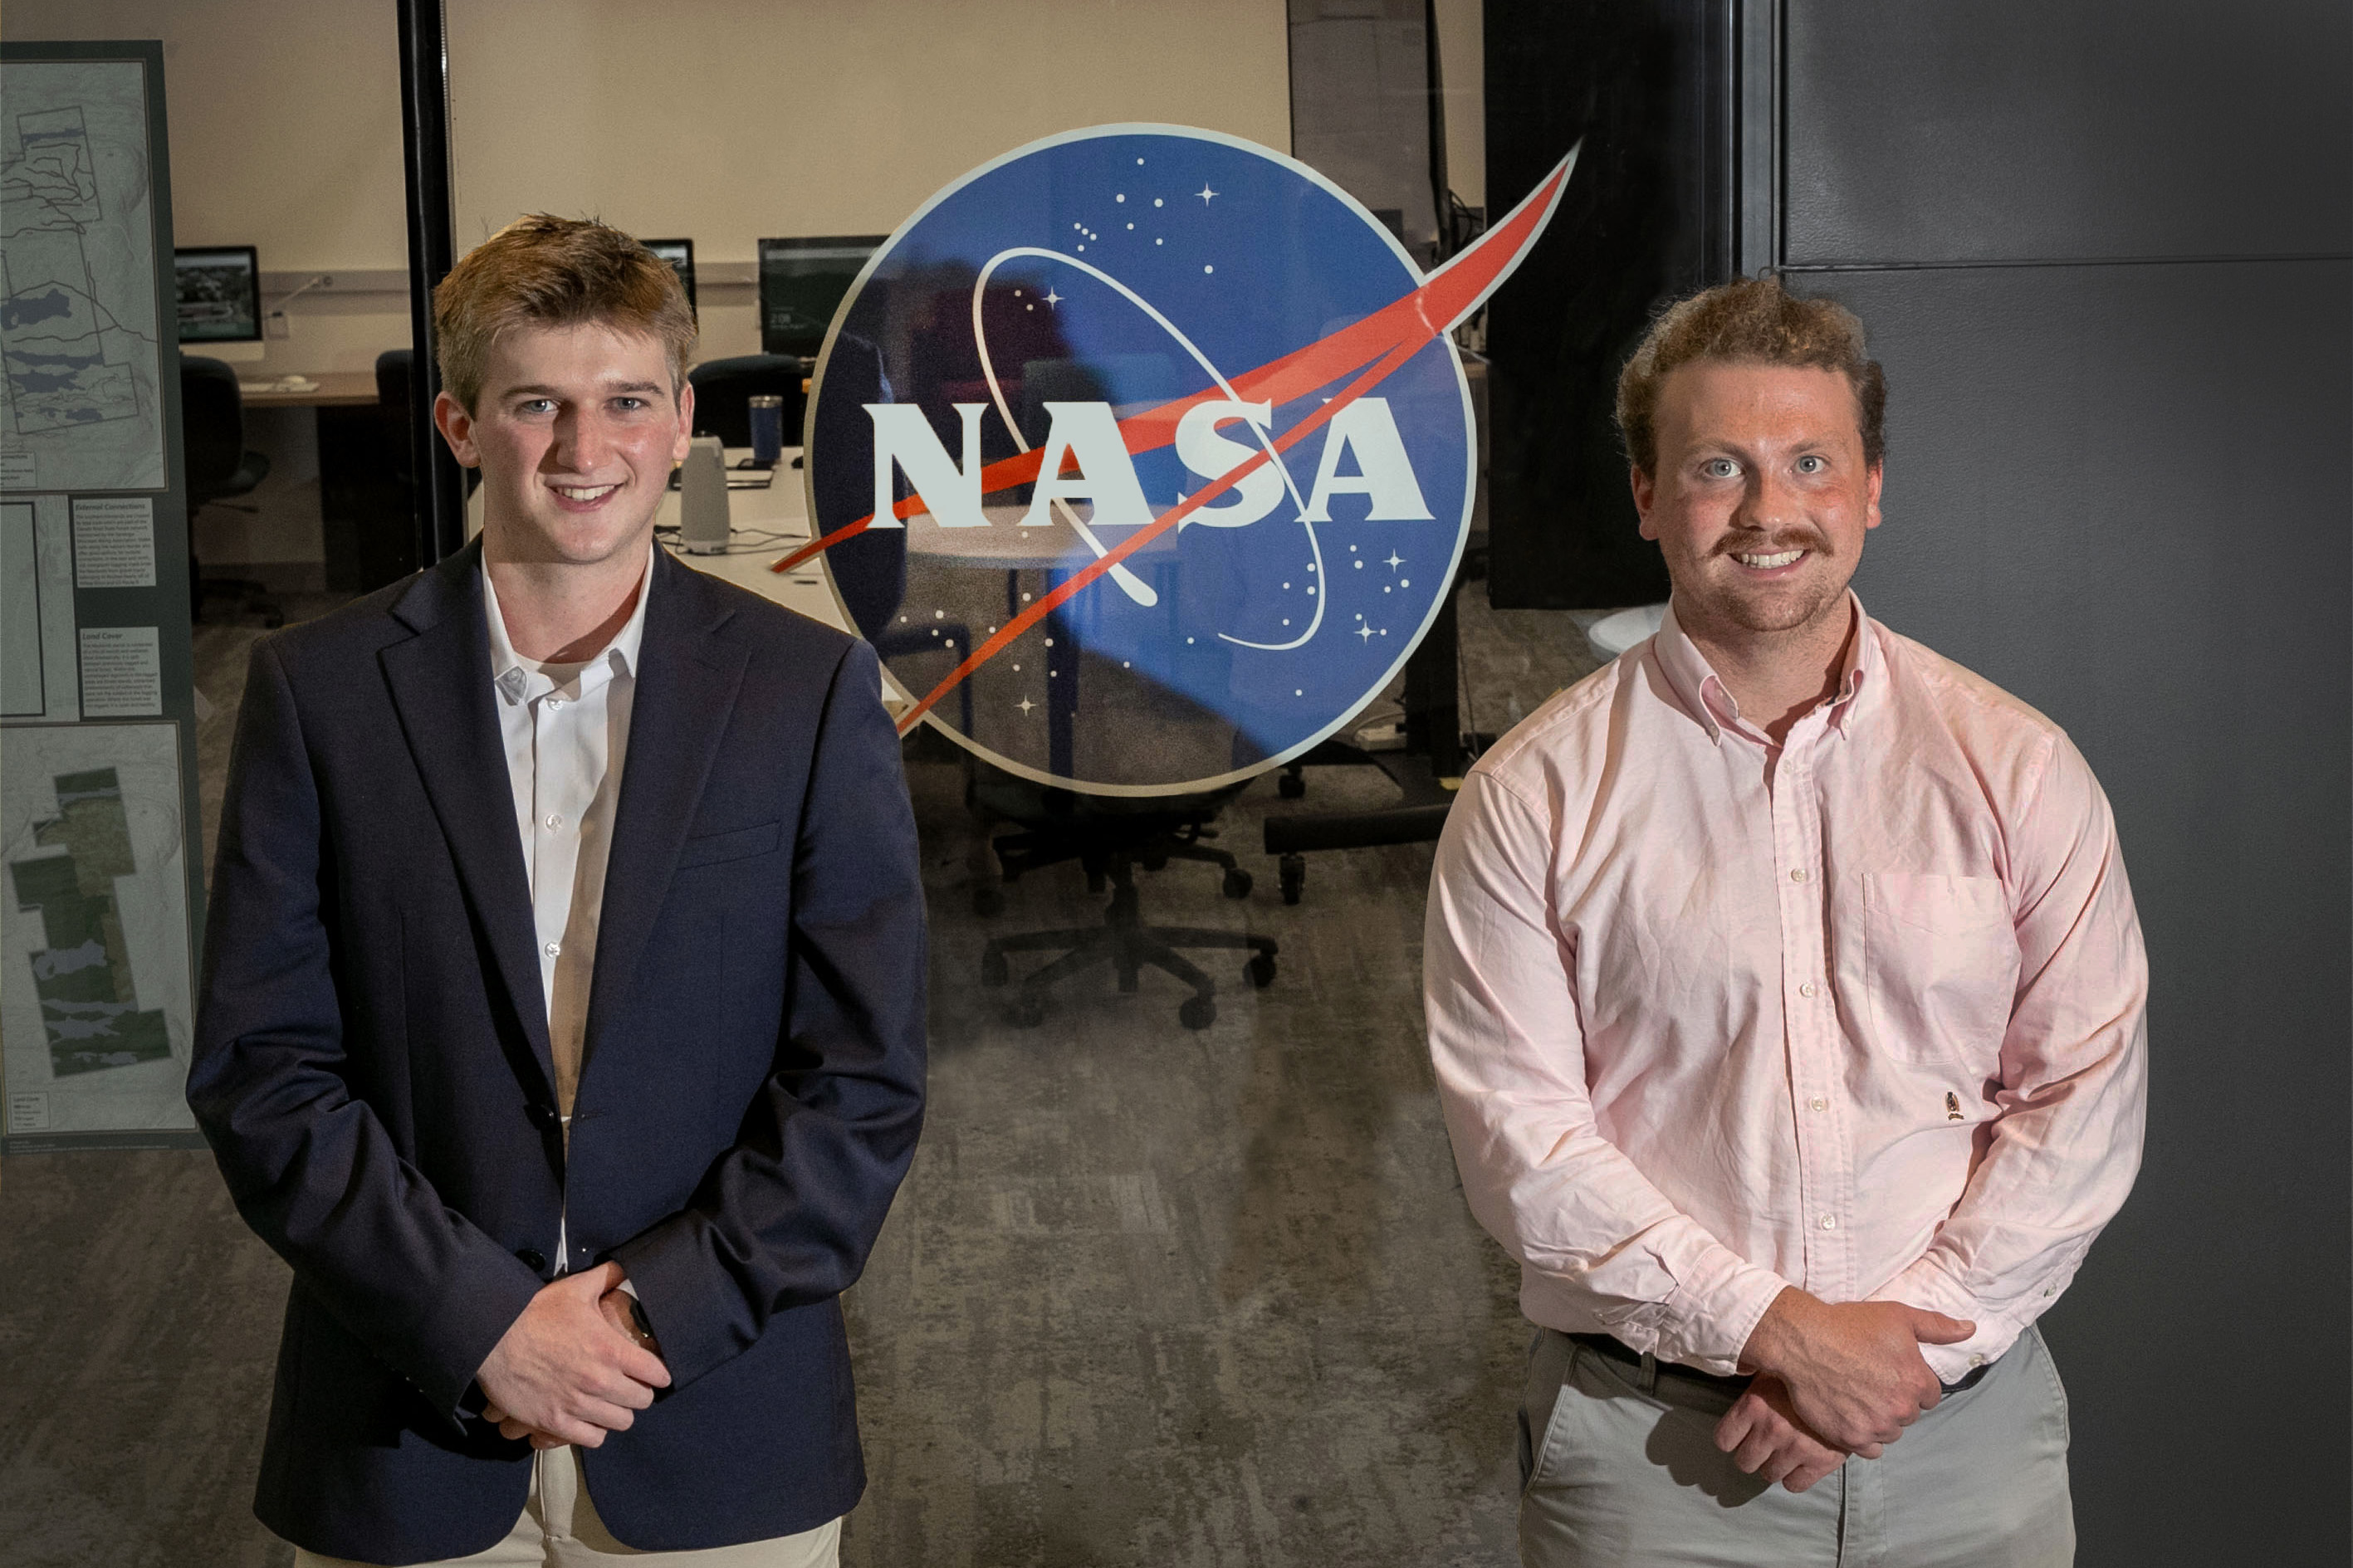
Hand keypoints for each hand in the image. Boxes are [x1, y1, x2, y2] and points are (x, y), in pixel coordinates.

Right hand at [477, 1262, 670, 1448]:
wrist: (493, 1339)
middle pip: (641, 1401)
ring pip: (620, 1422)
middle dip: (639, 1392)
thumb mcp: (575, 1289)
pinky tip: (590, 1419)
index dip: (659, 1373)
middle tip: (631, 1386)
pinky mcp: (554, 1422)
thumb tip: (623, 1269)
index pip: (655, 1373)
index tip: (656, 1374)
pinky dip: (594, 1431)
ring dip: (618, 1412)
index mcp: (610, 1350)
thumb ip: (606, 1277)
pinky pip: (592, 1439)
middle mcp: (599, 1381)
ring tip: (611, 1403)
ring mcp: (577, 1405)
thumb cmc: (535, 1313)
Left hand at [1714, 1375, 1846, 1491]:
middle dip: (1752, 1455)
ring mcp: (1795, 1447)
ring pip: (1768, 1475)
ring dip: (1774, 1466)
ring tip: (1784, 1451)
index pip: (1723, 1440)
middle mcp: (1771, 1428)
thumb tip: (1735, 1363)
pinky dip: (1794, 1477)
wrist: (1853, 1378)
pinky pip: (1794, 1485)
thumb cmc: (1806, 1370)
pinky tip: (1799, 1463)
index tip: (1740, 1436)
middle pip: (1744, 1462)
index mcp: (1754, 1404)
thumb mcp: (1771, 1367)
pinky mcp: (1820, 1462)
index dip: (1731, 1439)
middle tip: (1764, 1445)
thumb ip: (1750, 1373)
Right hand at [1737, 1288, 1972, 1453]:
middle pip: (1908, 1415)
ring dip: (1880, 1420)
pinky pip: (1870, 1450)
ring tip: (1857, 1398)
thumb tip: (1971, 1329)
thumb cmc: (1850, 1325)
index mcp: (1916, 1381)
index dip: (1910, 1382)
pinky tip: (1851, 1416)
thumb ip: (1938, 1327)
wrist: (1803, 1340)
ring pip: (1890, 1433)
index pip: (1929, 1396)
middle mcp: (1900, 1409)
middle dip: (1895, 1402)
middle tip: (1870, 1381)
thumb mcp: (1898, 1316)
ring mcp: (1875, 1426)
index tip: (1890, 1371)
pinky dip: (1864, 1437)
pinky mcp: (1851, 1438)